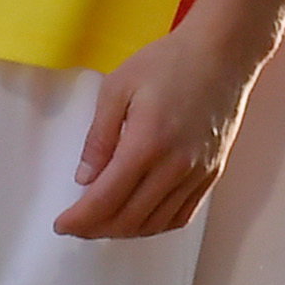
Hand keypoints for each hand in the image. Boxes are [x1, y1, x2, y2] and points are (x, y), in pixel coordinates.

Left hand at [56, 3, 272, 237]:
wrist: (223, 53)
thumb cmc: (168, 62)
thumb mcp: (119, 87)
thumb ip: (99, 137)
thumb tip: (85, 179)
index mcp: (146, 144)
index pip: (106, 199)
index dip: (80, 220)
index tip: (61, 225)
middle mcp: (174, 167)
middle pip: (130, 219)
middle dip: (97, 229)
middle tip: (76, 226)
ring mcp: (197, 174)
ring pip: (155, 223)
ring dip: (124, 231)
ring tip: (102, 223)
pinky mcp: (212, 174)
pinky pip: (181, 215)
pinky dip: (156, 225)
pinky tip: (139, 218)